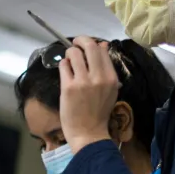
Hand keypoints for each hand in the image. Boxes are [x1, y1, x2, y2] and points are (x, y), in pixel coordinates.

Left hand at [59, 37, 119, 153]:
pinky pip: (64, 66)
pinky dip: (63, 64)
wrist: (88, 133)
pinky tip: (65, 70)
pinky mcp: (68, 87)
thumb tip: (103, 46)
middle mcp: (98, 77)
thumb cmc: (98, 112)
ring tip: (69, 59)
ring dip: (69, 52)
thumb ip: (106, 69)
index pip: (102, 50)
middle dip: (80, 40)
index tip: (86, 45)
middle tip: (75, 43)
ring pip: (73, 53)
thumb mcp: (110, 90)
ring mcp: (83, 82)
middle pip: (89, 46)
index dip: (93, 43)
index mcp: (111, 78)